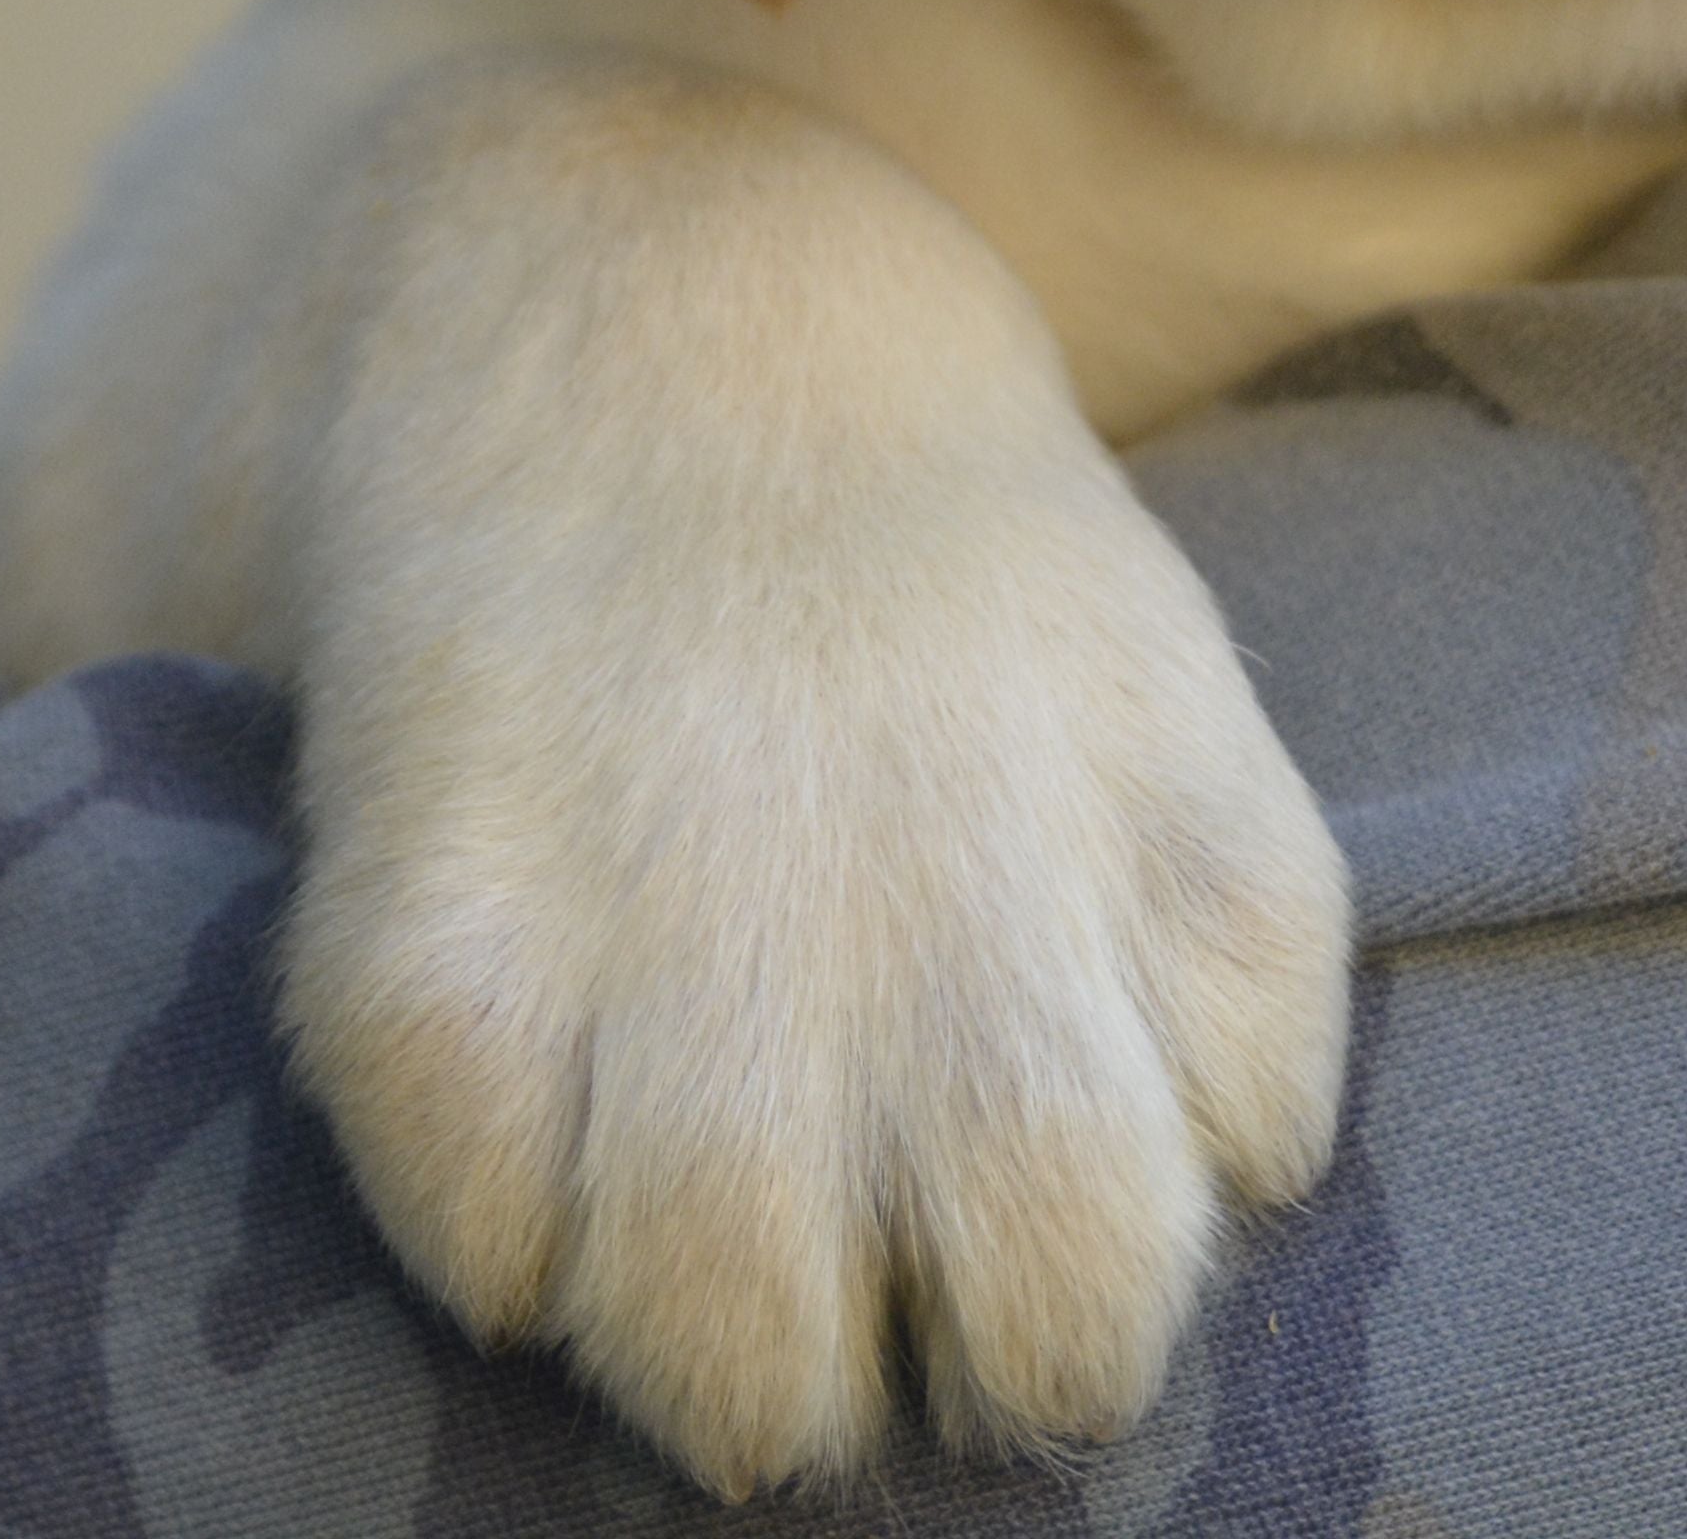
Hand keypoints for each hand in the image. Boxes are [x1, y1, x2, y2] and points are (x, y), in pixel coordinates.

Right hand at [265, 63, 1350, 1491]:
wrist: (648, 313)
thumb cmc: (937, 603)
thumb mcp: (1169, 734)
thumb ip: (1210, 992)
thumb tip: (1185, 1240)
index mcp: (1188, 839)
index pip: (1247, 1178)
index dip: (1146, 1216)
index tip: (1056, 1158)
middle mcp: (969, 903)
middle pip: (1060, 1328)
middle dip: (990, 1371)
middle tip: (898, 1285)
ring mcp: (698, 938)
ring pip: (760, 1373)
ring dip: (742, 1370)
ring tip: (714, 1243)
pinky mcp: (439, 968)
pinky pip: (498, 1269)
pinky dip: (511, 1248)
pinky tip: (539, 1106)